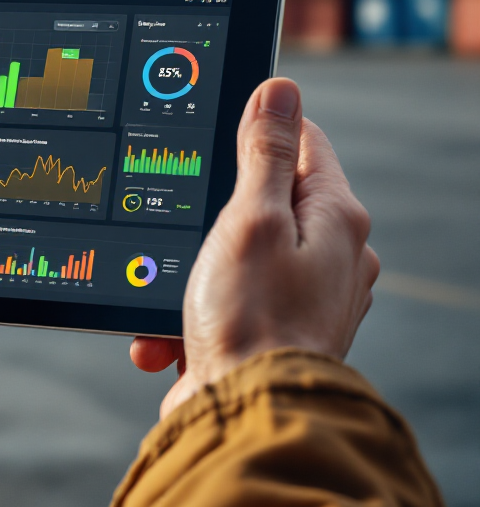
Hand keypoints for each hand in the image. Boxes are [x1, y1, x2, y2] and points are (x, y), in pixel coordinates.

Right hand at [131, 77, 378, 419]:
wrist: (244, 416)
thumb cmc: (251, 318)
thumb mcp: (251, 216)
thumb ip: (264, 152)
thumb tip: (280, 90)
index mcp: (335, 218)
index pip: (304, 142)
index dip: (258, 131)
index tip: (219, 138)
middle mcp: (331, 255)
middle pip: (266, 198)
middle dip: (213, 213)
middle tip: (186, 227)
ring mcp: (304, 295)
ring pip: (237, 252)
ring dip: (195, 270)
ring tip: (176, 293)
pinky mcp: (273, 330)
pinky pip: (227, 302)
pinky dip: (194, 312)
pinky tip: (170, 334)